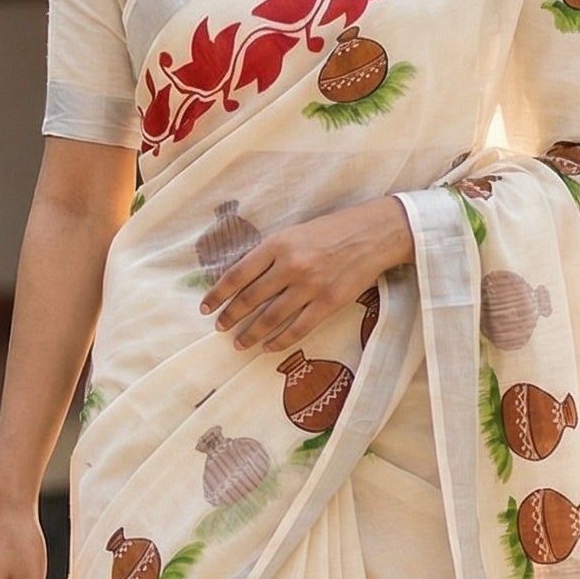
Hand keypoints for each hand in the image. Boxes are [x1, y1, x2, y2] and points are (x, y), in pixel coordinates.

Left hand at [201, 196, 412, 352]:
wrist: (374, 233)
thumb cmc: (333, 230)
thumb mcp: (296, 233)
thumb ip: (271, 255)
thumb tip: (244, 280)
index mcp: (278, 245)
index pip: (237, 274)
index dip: (218, 294)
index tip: (206, 307)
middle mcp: (291, 266)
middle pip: (250, 299)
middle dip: (230, 317)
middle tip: (219, 328)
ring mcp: (310, 286)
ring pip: (271, 318)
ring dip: (251, 333)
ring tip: (239, 343)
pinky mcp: (329, 303)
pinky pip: (298, 329)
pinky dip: (280, 341)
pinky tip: (268, 348)